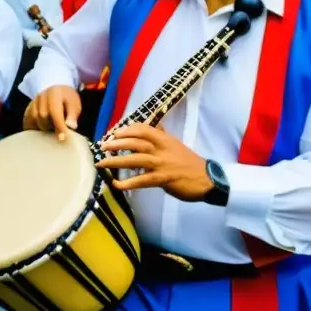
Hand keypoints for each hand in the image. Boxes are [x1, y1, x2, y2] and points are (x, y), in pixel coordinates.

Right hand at [24, 86, 80, 139]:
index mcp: (54, 93)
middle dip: (51, 126)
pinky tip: (44, 130)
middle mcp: (40, 96)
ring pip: (34, 119)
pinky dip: (35, 128)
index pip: (54, 111)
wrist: (58, 92)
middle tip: (60, 132)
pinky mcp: (28, 109)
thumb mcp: (74, 105)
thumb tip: (71, 126)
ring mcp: (32, 102)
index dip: (58, 125)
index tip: (63, 138)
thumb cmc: (68, 100)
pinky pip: (28, 121)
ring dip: (43, 127)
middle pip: (42, 116)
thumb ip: (72, 115)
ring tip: (52, 128)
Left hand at [97, 124, 211, 200]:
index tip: (114, 134)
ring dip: (116, 161)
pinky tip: (117, 184)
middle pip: (135, 142)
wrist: (208, 179)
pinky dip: (128, 182)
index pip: (143, 128)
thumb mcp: (176, 145)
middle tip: (102, 147)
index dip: (126, 130)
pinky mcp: (163, 179)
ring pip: (135, 159)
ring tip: (102, 163)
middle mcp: (162, 149)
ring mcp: (162, 164)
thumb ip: (162, 137)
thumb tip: (153, 127)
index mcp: (165, 139)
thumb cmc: (190, 163)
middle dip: (116, 143)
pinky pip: (142, 180)